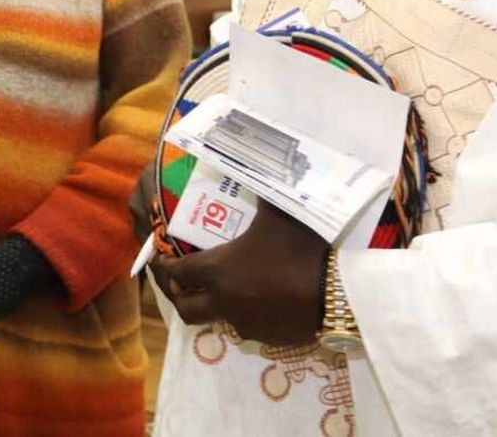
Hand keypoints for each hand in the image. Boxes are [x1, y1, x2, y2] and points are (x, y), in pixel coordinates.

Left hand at [149, 204, 326, 345]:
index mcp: (219, 270)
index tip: (159, 258)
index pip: (176, 273)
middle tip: (178, 281)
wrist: (338, 293)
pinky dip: (239, 314)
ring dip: (208, 306)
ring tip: (215, 289)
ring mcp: (244, 322)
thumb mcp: (278, 213)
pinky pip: (243, 327)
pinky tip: (251, 298)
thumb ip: (260, 189)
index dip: (163, 266)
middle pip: (185, 308)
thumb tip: (253, 161)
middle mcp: (224, 300)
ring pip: (214, 319)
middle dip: (176, 296)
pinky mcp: (266, 337)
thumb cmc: (300, 250)